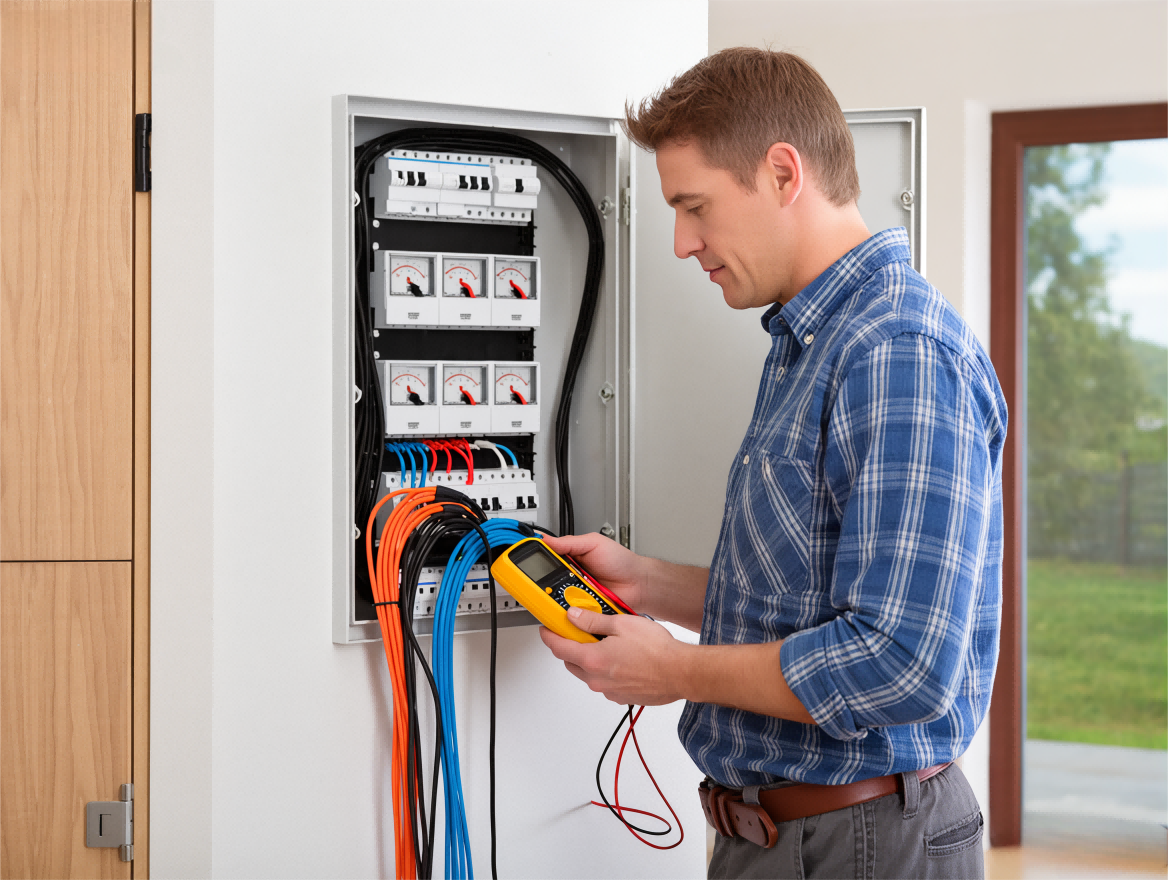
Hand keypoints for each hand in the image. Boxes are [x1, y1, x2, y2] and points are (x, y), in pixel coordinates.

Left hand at [538, 608, 685, 705]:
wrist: (680, 672)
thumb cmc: (657, 650)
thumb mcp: (622, 624)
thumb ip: (594, 620)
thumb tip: (575, 616)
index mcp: (593, 659)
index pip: (559, 648)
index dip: (549, 636)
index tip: (546, 629)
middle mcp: (597, 679)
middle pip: (571, 662)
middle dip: (569, 647)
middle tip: (577, 632)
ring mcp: (609, 691)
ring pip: (588, 673)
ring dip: (589, 659)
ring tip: (606, 643)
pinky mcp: (622, 697)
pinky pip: (604, 682)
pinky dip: (605, 671)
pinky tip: (621, 659)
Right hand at [541, 531, 645, 611]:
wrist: (638, 585)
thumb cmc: (621, 562)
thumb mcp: (594, 543)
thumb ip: (569, 542)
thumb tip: (546, 539)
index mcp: (570, 559)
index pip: (546, 559)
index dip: (535, 561)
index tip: (524, 562)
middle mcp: (570, 577)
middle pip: (546, 583)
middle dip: (546, 584)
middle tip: (554, 581)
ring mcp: (575, 594)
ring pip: (556, 599)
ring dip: (559, 598)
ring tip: (572, 592)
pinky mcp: (582, 610)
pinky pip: (570, 613)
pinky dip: (571, 612)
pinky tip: (576, 607)